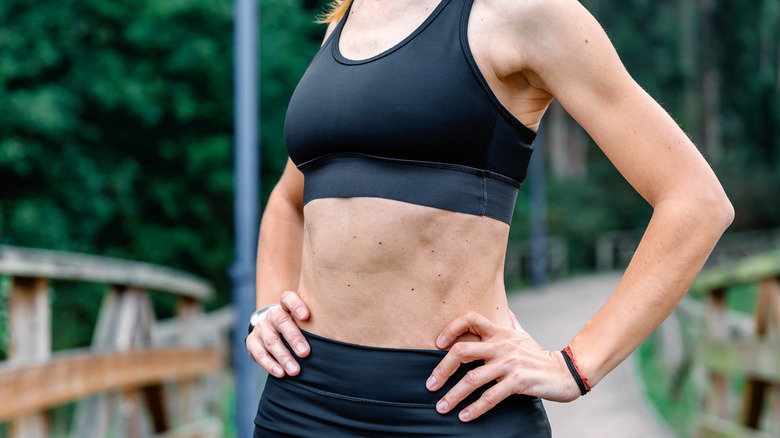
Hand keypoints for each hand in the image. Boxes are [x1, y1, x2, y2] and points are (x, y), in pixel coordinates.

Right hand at [245, 291, 310, 377]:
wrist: (272, 331)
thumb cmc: (296, 328)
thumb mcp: (304, 323)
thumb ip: (314, 324)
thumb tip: (335, 335)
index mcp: (285, 306)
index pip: (288, 299)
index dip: (296, 305)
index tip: (306, 316)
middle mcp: (272, 315)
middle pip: (281, 322)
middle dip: (294, 338)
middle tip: (305, 353)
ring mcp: (261, 328)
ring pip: (271, 341)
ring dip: (284, 356)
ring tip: (295, 370)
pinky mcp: (252, 342)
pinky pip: (259, 353)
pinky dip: (270, 364)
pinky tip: (280, 373)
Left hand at [426, 311, 580, 421]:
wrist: (565, 372)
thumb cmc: (538, 355)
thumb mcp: (522, 335)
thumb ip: (509, 323)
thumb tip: (504, 310)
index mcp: (499, 332)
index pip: (470, 318)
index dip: (450, 328)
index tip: (438, 345)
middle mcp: (501, 345)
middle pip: (462, 351)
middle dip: (442, 369)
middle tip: (430, 385)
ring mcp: (509, 363)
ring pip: (472, 379)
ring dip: (453, 395)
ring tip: (442, 407)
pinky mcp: (518, 382)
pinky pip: (491, 396)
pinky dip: (475, 408)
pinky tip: (464, 416)